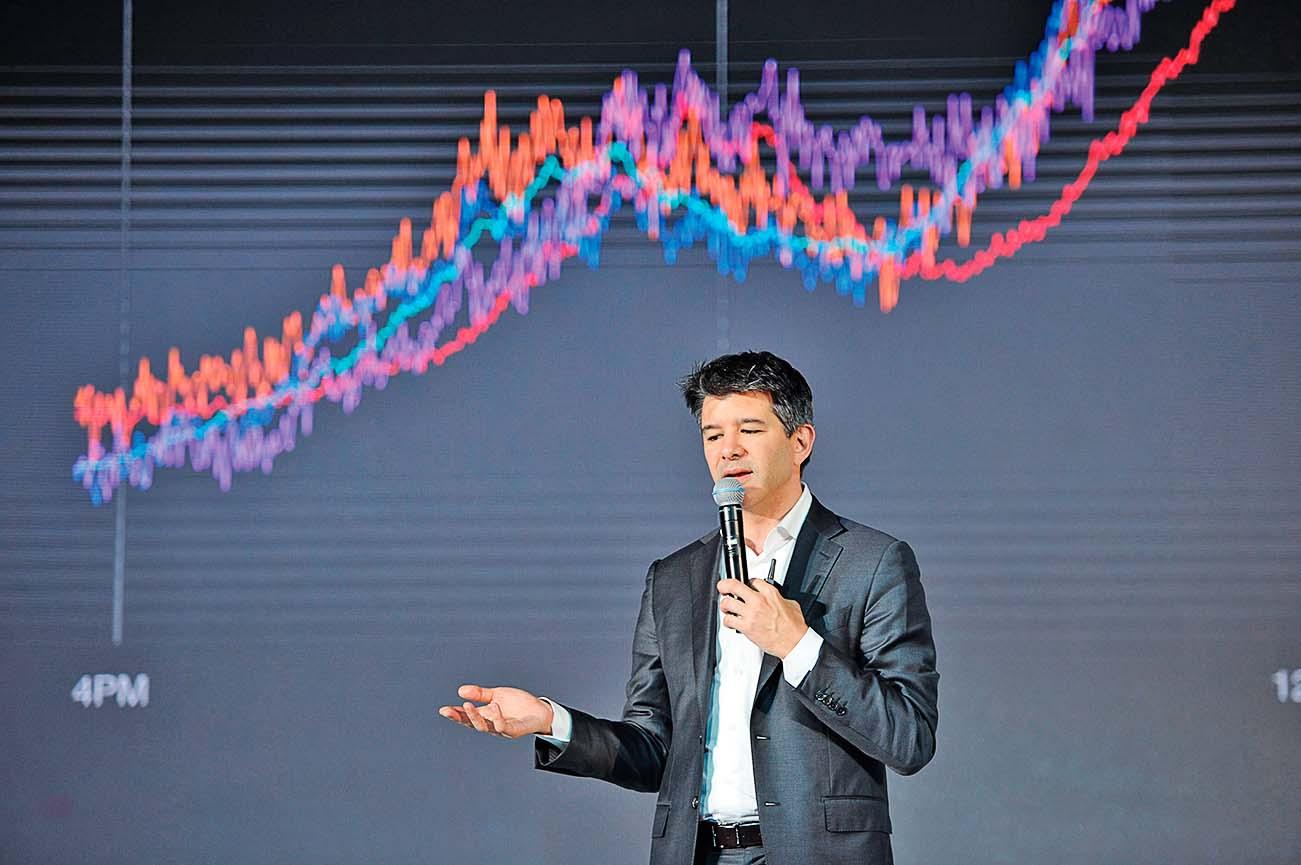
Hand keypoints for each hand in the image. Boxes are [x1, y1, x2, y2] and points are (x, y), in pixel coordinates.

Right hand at [438, 684, 554, 739]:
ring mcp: (502, 729)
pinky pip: (504, 727)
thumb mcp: (496, 694)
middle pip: (473, 724)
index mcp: (485, 716)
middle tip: (455, 708)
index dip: (455, 714)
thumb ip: (480, 694)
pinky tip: (495, 709)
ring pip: (485, 727)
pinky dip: (498, 719)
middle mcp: (491, 725)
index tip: (444, 710)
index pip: (467, 717)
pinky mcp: (515, 730)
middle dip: (463, 717)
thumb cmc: (517, 705)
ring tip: (470, 706)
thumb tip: (461, 690)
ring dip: (476, 718)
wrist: (539, 710)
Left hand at [716, 578, 808, 657]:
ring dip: (724, 605)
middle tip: (722, 587)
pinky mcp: (746, 627)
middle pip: (733, 585)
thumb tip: (776, 598)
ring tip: (726, 608)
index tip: (743, 587)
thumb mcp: (790, 604)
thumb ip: (779, 598)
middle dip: (724, 585)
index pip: (751, 580)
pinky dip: (727, 621)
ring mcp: (751, 614)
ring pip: (727, 603)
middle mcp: (758, 601)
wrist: (794, 642)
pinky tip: (731, 622)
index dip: (745, 583)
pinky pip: (728, 620)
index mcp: (770, 593)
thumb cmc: (793, 627)